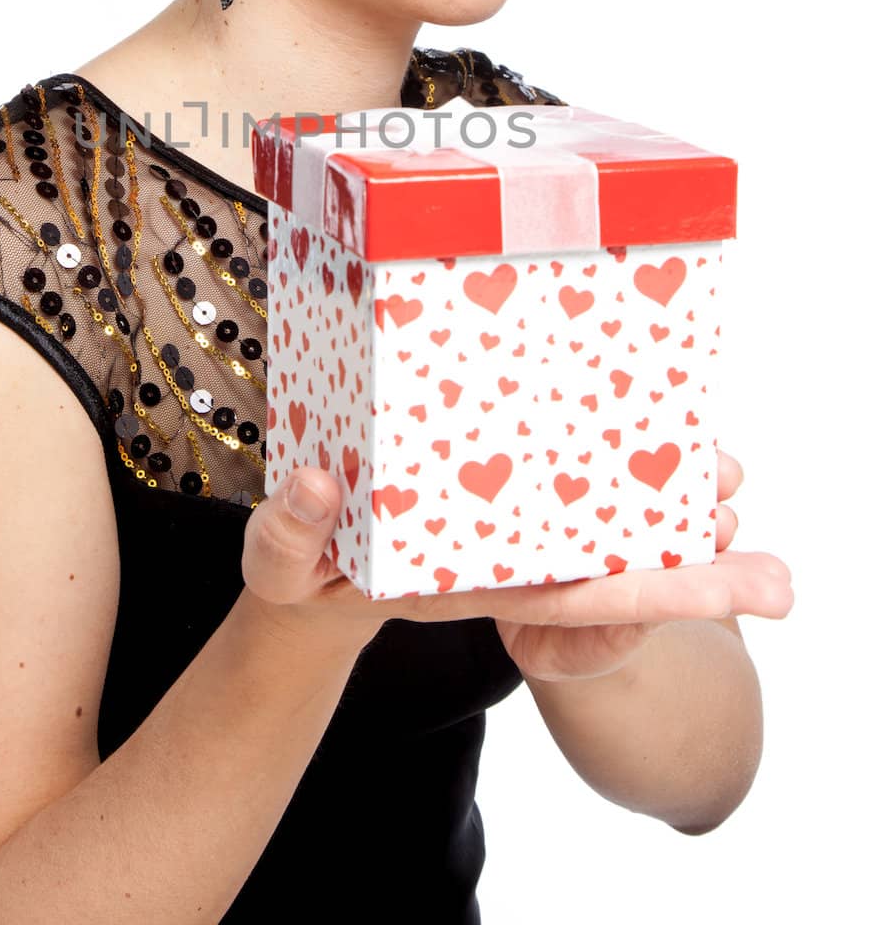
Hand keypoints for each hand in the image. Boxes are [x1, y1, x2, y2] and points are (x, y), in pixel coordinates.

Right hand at [241, 449, 792, 664]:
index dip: (643, 590)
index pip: (569, 595)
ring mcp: (500, 533)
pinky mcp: (490, 502)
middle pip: (606, 563)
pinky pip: (563, 491)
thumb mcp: (280, 565)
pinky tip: (649, 440)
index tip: (709, 577)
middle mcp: (499, 564)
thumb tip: (319, 484)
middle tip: (755, 517)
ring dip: (659, 504)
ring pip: (596, 525)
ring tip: (728, 470)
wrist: (307, 583)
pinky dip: (611, 473)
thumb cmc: (293, 579)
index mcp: (463, 584)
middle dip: (685, 554)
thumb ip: (291, 533)